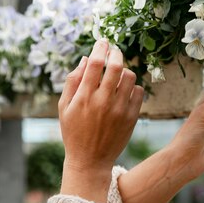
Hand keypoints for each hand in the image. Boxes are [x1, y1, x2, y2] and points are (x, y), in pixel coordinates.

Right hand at [59, 39, 143, 202]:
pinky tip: (124, 90)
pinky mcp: (131, 117)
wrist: (90, 160)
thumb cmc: (74, 131)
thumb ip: (73, 81)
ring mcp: (119, 109)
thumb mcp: (64, 107)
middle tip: (114, 51)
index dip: (100, 47)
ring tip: (118, 74)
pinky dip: (133, 86)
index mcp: (84, 97)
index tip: (103, 42)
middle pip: (116, 66)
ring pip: (129, 77)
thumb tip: (86, 59)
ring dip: (124, 70)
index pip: (96, 63)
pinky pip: (138, 91)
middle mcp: (103, 101)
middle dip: (116, 53)